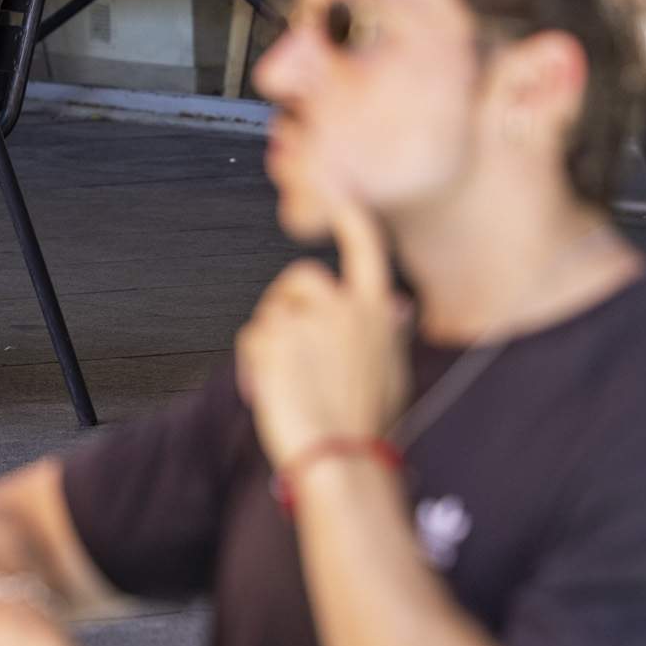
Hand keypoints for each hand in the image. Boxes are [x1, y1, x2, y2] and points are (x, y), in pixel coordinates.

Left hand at [236, 188, 405, 468]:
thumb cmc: (366, 423)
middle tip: (288, 347)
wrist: (341, 456)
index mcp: (377, 311)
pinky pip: (253, 338)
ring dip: (271, 344)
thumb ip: (385, 331)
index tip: (337, 189)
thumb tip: (393, 303)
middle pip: (301, 279)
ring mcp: (308, 318)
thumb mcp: (391, 371)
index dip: (349, 214)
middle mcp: (345, 306)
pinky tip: (269, 393)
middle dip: (288, 305)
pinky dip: (253, 366)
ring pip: (274, 314)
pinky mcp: (273, 334)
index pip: (364, 245)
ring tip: (287, 384)